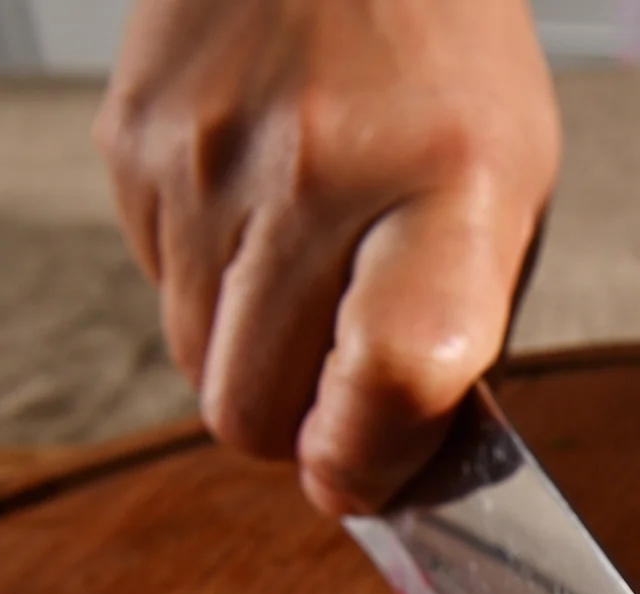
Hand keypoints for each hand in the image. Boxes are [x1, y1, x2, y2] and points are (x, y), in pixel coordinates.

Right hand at [96, 0, 558, 513]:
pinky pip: (157, 287)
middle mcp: (317, 171)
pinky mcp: (129, 142)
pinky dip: (209, 282)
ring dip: (251, 356)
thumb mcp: (510, 187)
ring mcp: (204, 157)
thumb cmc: (443, 66)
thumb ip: (460, 331)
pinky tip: (258, 205)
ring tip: (309, 267)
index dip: (367, 461)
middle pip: (256, 408)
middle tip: (341, 388)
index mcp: (451, 184)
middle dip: (298, 429)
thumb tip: (386, 465)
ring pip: (197, 366)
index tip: (364, 480)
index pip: (393, 375)